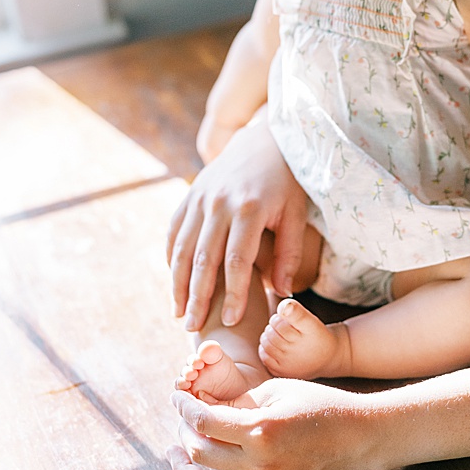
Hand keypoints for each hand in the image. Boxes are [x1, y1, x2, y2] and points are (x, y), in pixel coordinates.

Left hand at [166, 378, 379, 469]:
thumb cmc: (321, 406)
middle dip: (184, 434)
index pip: (203, 422)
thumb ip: (237, 402)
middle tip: (183, 422)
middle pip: (200, 453)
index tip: (178, 399)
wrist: (359, 437)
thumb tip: (204, 411)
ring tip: (179, 456)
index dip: (183, 408)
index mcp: (261, 429)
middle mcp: (260, 463)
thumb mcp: (279, 390)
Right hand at [167, 122, 308, 329]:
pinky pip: (174, 232)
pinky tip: (174, 282)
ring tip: (180, 313)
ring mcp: (199, 198)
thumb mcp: (297, 214)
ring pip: (183, 248)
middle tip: (194, 328)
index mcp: (250, 209)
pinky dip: (172, 259)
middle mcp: (219, 204)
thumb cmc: (287, 182)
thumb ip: (290, 253)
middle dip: (198, 297)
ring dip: (178, 283)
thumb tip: (282, 293)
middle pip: (204, 259)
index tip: (232, 320)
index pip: (238, 260)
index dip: (234, 293)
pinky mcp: (189, 196)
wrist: (262, 140)